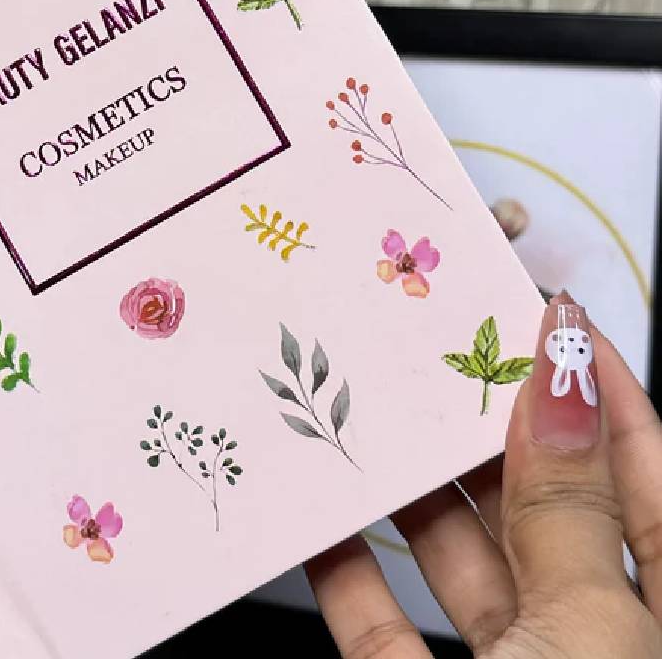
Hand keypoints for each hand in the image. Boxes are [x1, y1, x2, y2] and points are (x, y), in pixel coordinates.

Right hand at [307, 292, 661, 657]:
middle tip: (441, 351)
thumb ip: (565, 510)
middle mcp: (588, 640)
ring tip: (372, 415)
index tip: (551, 322)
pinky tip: (320, 515)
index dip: (606, 396)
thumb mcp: (588, 632)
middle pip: (540, 510)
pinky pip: (381, 622)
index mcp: (658, 624)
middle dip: (488, 431)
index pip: (644, 482)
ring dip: (412, 492)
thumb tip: (562, 383)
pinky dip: (346, 570)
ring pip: (458, 559)